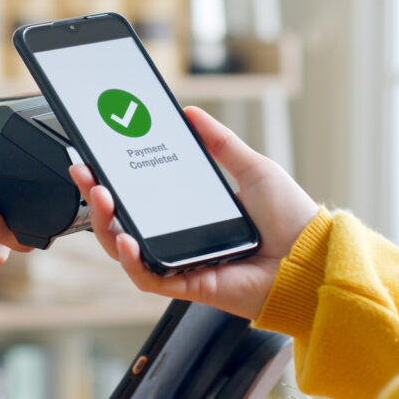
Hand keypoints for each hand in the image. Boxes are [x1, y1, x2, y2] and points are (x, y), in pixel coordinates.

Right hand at [69, 106, 317, 320]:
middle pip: (122, 224)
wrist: (313, 255)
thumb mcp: (252, 167)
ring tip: (100, 196)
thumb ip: (219, 142)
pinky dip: (131, 260)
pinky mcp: (189, 285)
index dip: (112, 181)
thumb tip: (191, 113)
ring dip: (105, 225)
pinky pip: (147, 278)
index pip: (140, 199)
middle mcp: (181, 240)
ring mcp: (181, 264)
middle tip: (85, 172)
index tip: (95, 157)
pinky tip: (125, 237)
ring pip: (125, 252)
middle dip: (96, 199)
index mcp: (191, 214)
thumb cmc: (292, 219)